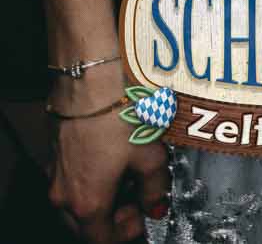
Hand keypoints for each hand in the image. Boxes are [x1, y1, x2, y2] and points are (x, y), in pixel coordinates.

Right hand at [49, 73, 165, 241]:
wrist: (89, 84)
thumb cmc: (118, 117)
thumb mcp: (150, 157)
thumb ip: (155, 189)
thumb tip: (157, 206)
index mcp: (87, 202)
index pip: (102, 239)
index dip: (127, 232)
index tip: (144, 217)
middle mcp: (64, 194)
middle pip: (86, 225)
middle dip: (114, 218)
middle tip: (139, 198)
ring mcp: (55, 175)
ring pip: (77, 204)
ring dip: (102, 200)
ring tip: (130, 176)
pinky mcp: (54, 156)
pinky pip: (70, 182)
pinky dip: (90, 181)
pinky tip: (113, 159)